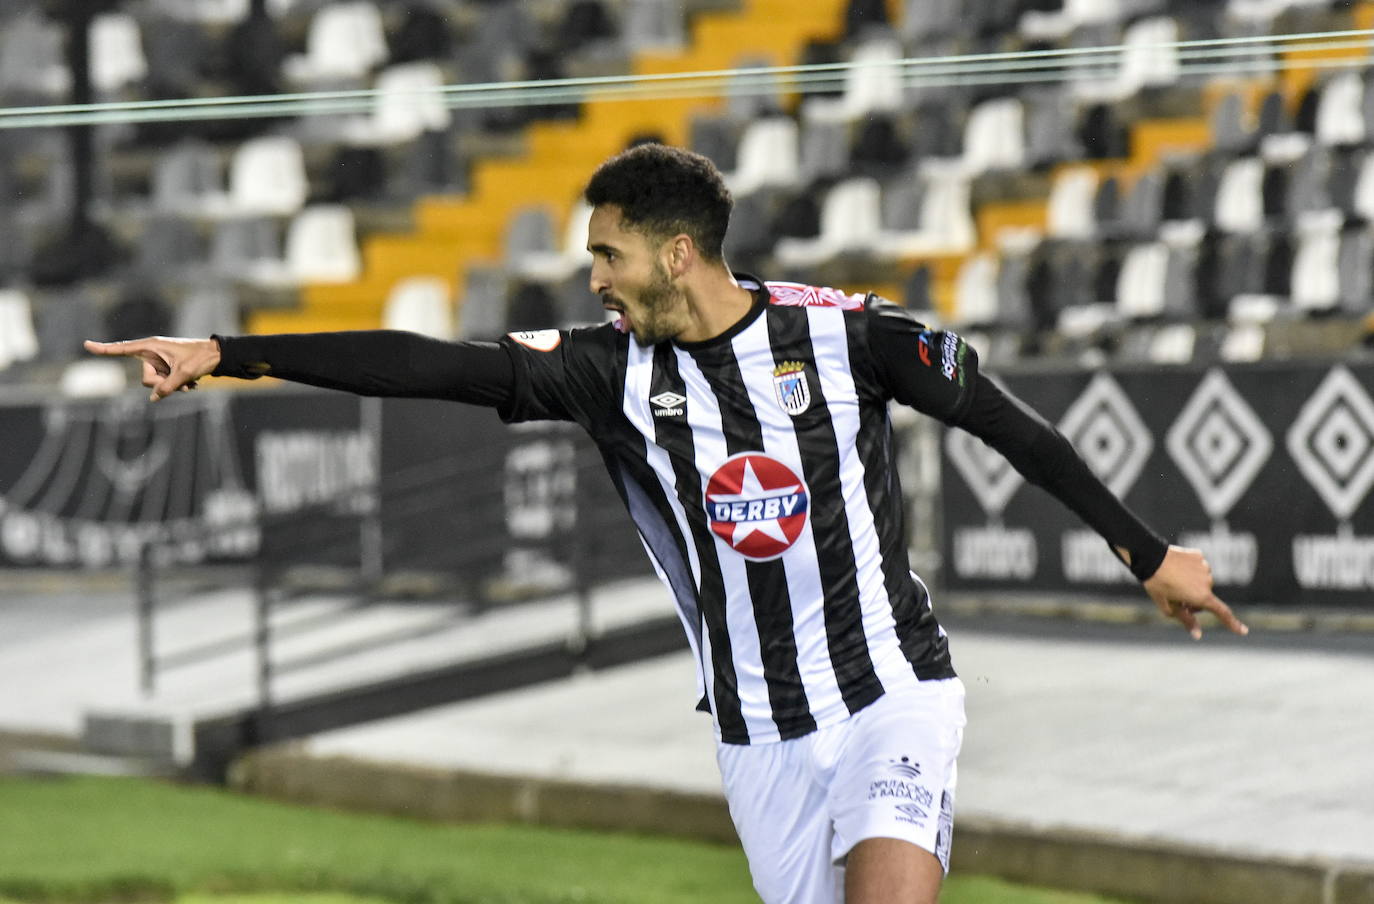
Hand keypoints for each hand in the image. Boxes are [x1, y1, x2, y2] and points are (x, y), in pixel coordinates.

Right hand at [83, 336, 221, 401]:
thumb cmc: (200, 359)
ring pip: (156, 385)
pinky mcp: (166, 369)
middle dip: (163, 385)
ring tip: (190, 382)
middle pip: (146, 379)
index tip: (86, 345)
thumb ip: (167, 387)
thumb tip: (154, 399)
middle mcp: (152, 353)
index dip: (104, 349)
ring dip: (173, 387)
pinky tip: (192, 383)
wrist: (217, 356)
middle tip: (182, 380)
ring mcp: (159, 362)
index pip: (123, 349)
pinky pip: (164, 385)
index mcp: (152, 346)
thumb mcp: (183, 374)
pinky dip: (177, 386)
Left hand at [1143, 545, 1248, 639]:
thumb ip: (1186, 620)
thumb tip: (1198, 635)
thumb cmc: (1157, 585)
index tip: (1243, 631)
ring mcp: (1204, 567)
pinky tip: (1176, 567)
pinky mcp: (1199, 556)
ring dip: (1192, 583)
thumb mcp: (1168, 606)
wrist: (1149, 557)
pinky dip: (1189, 569)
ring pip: (1201, 581)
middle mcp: (1208, 582)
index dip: (1233, 624)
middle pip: (1205, 597)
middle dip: (1194, 600)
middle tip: (1175, 596)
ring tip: (1173, 579)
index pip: (1222, 613)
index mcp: (1202, 597)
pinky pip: (1197, 566)